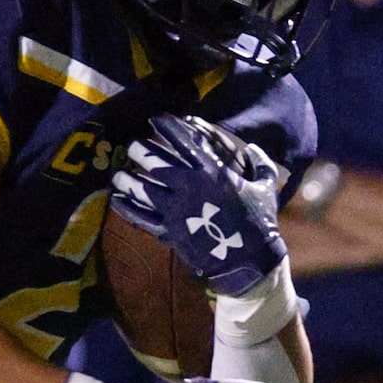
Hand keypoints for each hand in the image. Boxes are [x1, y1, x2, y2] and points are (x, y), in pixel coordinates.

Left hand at [111, 114, 285, 296]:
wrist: (248, 263)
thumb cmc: (260, 224)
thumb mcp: (266, 189)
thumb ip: (261, 165)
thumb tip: (252, 148)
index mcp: (211, 172)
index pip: (183, 141)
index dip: (166, 127)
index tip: (154, 119)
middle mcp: (188, 186)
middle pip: (155, 163)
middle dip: (140, 151)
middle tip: (132, 147)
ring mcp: (175, 210)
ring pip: (142, 189)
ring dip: (127, 180)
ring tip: (118, 175)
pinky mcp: (169, 231)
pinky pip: (141, 217)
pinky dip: (126, 208)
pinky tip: (116, 200)